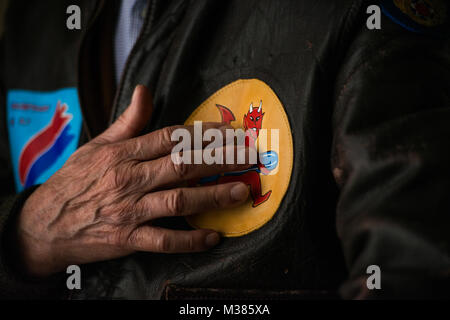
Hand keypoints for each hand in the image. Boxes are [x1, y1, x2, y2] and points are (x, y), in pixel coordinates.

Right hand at [16, 85, 249, 276]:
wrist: (45, 223)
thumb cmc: (75, 180)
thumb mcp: (97, 145)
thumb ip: (127, 121)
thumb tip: (145, 90)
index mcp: (123, 153)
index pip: (172, 137)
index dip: (204, 132)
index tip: (230, 130)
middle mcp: (130, 179)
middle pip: (183, 164)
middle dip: (220, 159)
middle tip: (249, 155)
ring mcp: (130, 209)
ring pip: (178, 199)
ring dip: (213, 195)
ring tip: (241, 191)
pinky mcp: (128, 238)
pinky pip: (163, 240)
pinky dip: (189, 240)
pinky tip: (212, 237)